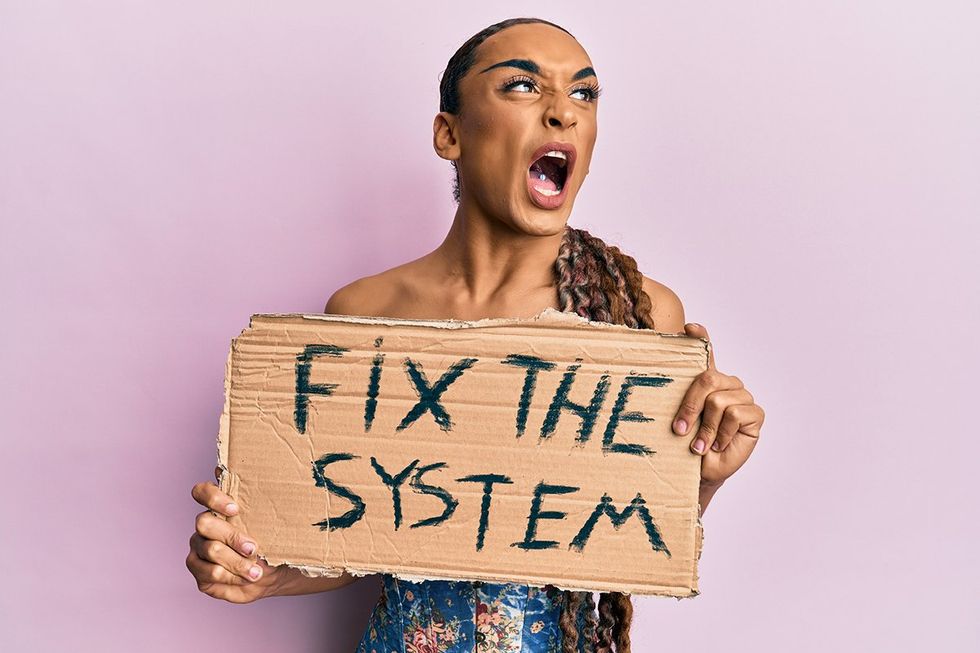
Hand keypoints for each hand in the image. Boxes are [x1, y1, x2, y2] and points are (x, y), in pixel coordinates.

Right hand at [186, 466, 283, 602]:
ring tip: (256, 571)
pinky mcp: (199, 571)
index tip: (235, 509)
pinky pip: (209, 574)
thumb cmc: (270, 541)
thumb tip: (257, 474)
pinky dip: (231, 578)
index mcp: (218, 507)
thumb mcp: (270, 520)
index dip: (213, 498)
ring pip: (209, 550)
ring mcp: (198, 548)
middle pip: (204, 523)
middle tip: (254, 548)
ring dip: (236, 563)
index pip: (201, 492)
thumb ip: (258, 497)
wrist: (273, 572)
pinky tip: (245, 579)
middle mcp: (204, 525)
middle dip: (231, 536)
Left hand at [672, 324, 764, 488]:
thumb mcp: (678, 418)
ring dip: (706, 428)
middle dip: (690, 406)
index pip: (706, 351)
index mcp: (707, 380)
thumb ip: (680, 398)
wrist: (702, 470)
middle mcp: (726, 383)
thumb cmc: (688, 443)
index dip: (700, 336)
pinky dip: (722, 433)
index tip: (690, 328)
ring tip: (700, 445)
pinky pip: (736, 415)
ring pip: (719, 401)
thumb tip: (668, 378)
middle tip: (679, 430)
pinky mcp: (755, 413)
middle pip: (708, 379)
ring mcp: (742, 396)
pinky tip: (718, 444)